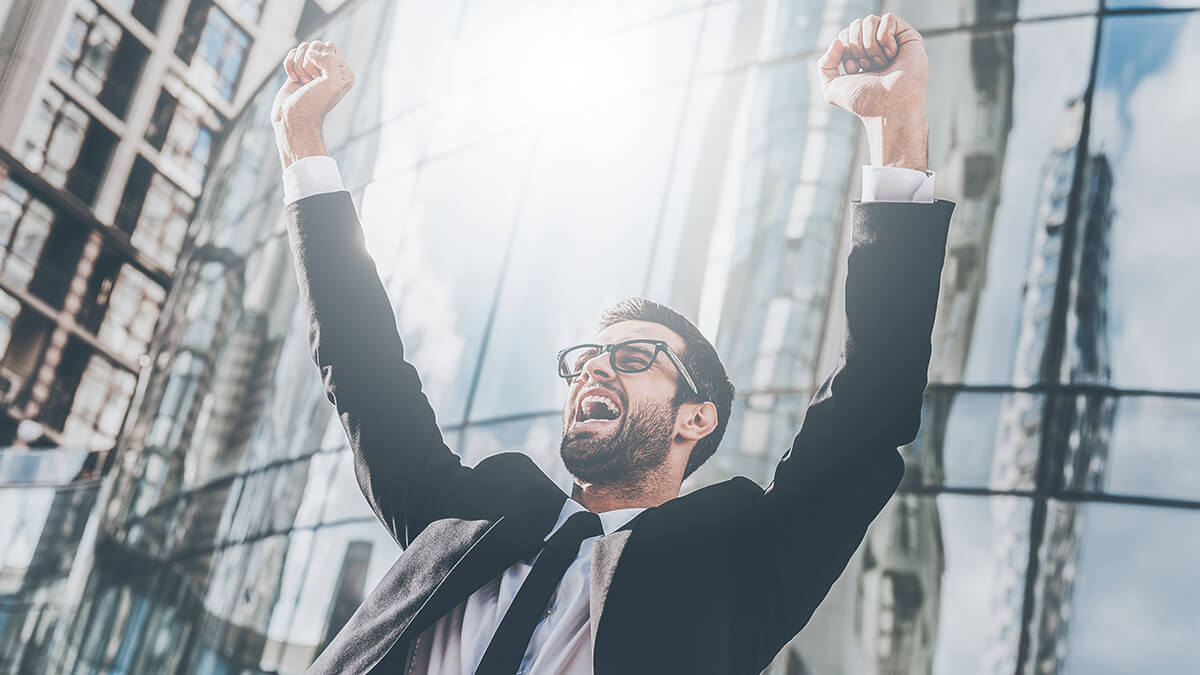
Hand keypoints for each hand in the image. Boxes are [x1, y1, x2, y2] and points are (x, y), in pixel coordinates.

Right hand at [271, 40, 354, 168]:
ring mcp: (313, 69)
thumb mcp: (331, 83)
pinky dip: (289, 66)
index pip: (330, 46)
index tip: (318, 78)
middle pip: (316, 45)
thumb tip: (313, 51)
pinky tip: (293, 80)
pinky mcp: (298, 70)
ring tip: (302, 82)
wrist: (293, 118)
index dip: (321, 58)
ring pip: (302, 48)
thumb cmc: (313, 104)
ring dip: (298, 65)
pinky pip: (291, 53)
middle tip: (310, 81)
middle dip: (308, 62)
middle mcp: (330, 69)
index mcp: (343, 73)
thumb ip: (330, 61)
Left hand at [817, 14, 927, 169]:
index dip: (845, 50)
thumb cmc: (864, 101)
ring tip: (880, 64)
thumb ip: (824, 65)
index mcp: (860, 55)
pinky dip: (885, 38)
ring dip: (870, 46)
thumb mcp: (832, 87)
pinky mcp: (908, 36)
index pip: (844, 34)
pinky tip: (892, 55)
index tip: (855, 71)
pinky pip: (888, 19)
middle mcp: (876, 46)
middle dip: (856, 48)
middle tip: (868, 68)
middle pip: (855, 25)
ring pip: (870, 20)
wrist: (888, 107)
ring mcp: (893, 40)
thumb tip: (837, 41)